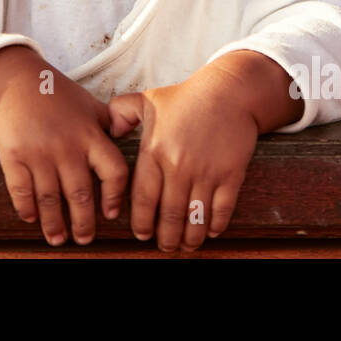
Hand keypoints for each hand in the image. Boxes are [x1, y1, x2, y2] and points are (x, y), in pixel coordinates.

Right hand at [0, 63, 128, 246]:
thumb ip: (108, 123)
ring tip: (57, 239)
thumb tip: (128, 136)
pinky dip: (27, 208)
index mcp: (90, 135)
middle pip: (81, 195)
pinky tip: (31, 219)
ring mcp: (39, 153)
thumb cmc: (55, 93)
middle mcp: (67, 147)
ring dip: (54, 223)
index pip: (114, 172)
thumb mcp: (88, 103)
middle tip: (84, 240)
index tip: (111, 214)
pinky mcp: (13, 155)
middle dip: (83, 223)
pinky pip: (22, 190)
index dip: (115, 196)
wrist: (14, 80)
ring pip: (51, 199)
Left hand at [108, 60, 273, 251]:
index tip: (142, 235)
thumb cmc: (186, 97)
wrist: (229, 92)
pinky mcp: (230, 174)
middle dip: (166, 238)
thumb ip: (121, 112)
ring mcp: (206, 172)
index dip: (142, 222)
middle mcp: (178, 165)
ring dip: (189, 238)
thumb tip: (110, 130)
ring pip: (194, 218)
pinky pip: (221, 210)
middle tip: (164, 247)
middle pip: (169, 215)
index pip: (144, 198)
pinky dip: (215, 225)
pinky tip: (210, 232)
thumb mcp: (148, 99)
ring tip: (185, 246)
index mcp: (155, 151)